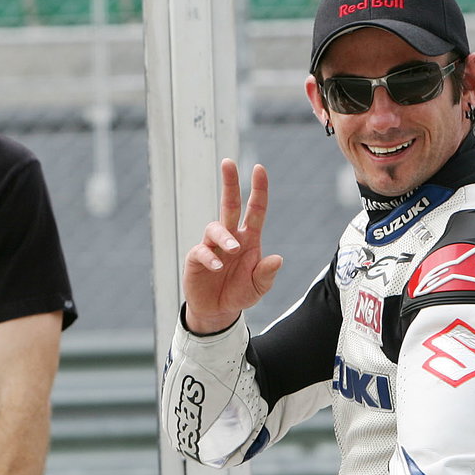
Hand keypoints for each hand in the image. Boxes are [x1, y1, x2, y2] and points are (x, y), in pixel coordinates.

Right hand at [182, 159, 282, 334]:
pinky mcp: (196, 258)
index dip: (258, 190)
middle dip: (230, 183)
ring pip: (216, 227)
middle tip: (228, 163)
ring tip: (232, 250)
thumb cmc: (240, 293)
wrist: (218, 311)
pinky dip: (210, 257)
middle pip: (229, 204)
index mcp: (250, 239)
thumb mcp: (259, 287)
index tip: (258, 169)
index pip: (255, 209)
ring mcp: (212, 246)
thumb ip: (267, 274)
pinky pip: (202, 251)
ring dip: (224, 236)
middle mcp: (231, 237)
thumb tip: (277, 259)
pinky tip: (217, 267)